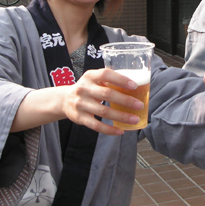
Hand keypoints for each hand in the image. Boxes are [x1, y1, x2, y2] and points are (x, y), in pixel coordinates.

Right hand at [12, 68, 143, 135]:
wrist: (64, 100)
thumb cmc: (88, 88)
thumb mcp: (94, 79)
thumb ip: (110, 81)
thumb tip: (137, 88)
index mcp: (90, 76)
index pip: (106, 74)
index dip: (120, 80)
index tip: (134, 86)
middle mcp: (84, 89)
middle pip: (107, 94)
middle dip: (125, 101)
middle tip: (139, 105)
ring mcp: (80, 104)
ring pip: (103, 112)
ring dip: (121, 116)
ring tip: (135, 119)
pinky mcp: (79, 118)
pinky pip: (96, 126)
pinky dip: (109, 130)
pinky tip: (120, 131)